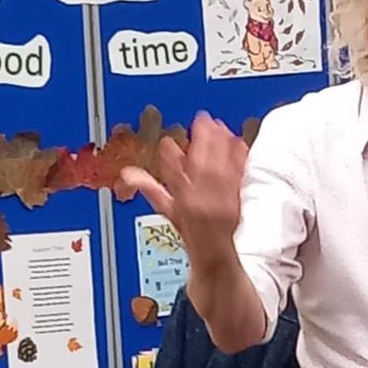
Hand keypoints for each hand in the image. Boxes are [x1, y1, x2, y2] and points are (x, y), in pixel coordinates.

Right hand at [120, 112, 247, 253]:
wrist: (214, 248)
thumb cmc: (191, 230)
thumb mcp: (166, 209)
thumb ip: (148, 188)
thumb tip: (128, 174)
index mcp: (180, 194)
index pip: (170, 165)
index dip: (169, 151)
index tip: (170, 143)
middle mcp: (199, 193)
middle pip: (199, 157)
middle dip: (201, 135)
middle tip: (202, 118)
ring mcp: (218, 194)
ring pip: (219, 160)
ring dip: (220, 140)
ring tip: (219, 125)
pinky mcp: (235, 195)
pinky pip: (238, 170)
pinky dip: (239, 154)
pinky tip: (239, 141)